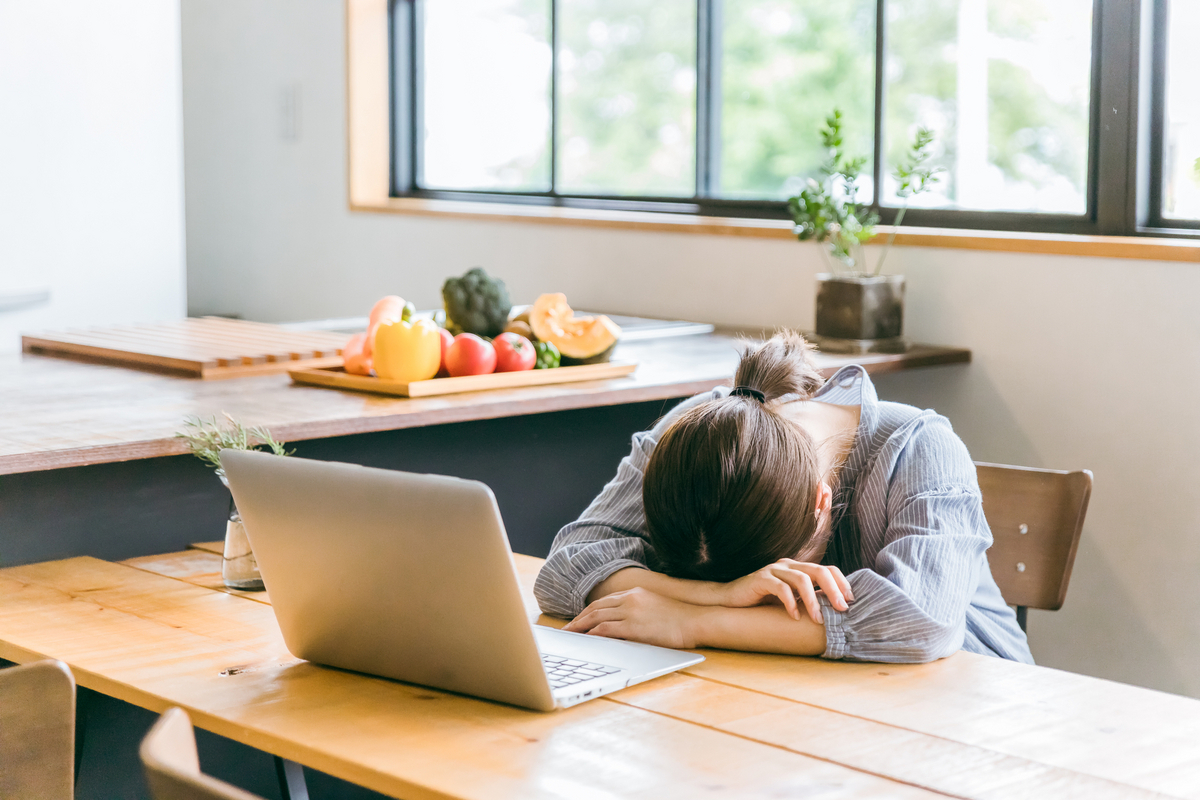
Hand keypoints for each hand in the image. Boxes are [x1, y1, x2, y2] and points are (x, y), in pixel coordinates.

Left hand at [564, 587, 700, 648]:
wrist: (695, 620)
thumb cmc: (679, 618)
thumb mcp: (654, 606)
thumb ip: (637, 609)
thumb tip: (623, 620)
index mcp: (634, 593)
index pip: (603, 602)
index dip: (587, 612)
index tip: (578, 620)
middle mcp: (629, 599)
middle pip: (595, 608)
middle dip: (578, 620)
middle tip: (566, 630)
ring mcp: (631, 612)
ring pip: (596, 618)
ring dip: (580, 627)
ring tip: (569, 636)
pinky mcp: (633, 627)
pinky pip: (605, 630)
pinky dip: (592, 635)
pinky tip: (584, 641)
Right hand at [716, 560, 852, 623]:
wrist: (731, 601)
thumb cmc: (762, 603)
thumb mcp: (790, 600)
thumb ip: (808, 599)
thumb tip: (836, 612)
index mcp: (798, 568)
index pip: (827, 568)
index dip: (841, 582)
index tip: (851, 600)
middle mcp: (788, 564)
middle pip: (819, 571)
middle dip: (834, 590)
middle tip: (842, 609)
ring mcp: (774, 570)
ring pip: (801, 579)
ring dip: (813, 600)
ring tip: (817, 619)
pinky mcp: (760, 578)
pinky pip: (780, 588)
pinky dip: (790, 603)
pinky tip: (794, 616)